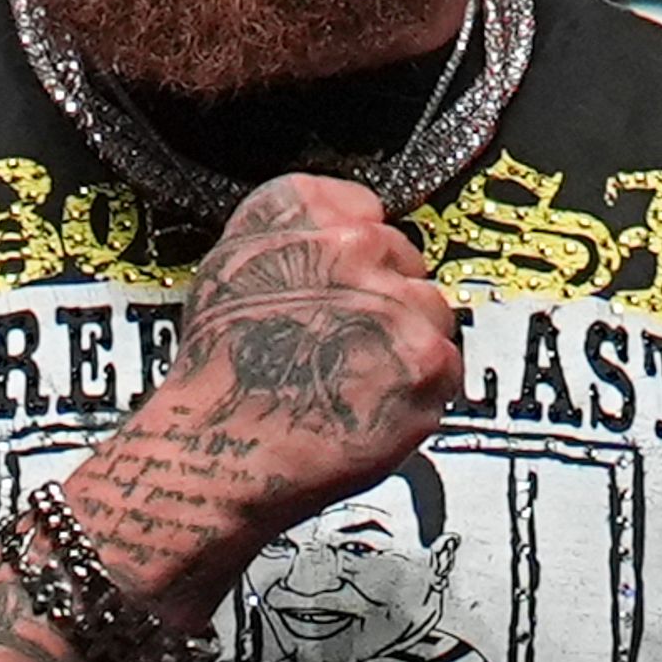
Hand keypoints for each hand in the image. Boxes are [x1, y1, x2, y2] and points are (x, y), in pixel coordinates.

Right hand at [72, 174, 460, 616]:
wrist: (217, 450)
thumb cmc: (216, 371)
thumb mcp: (228, 265)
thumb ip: (290, 232)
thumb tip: (342, 226)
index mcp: (306, 212)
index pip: (365, 210)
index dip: (357, 254)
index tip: (347, 281)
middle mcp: (355, 245)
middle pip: (404, 261)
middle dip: (383, 300)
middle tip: (345, 342)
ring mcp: (396, 303)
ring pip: (431, 311)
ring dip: (406, 342)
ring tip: (356, 378)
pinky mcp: (426, 362)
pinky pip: (446, 365)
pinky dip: (418, 390)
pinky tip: (370, 403)